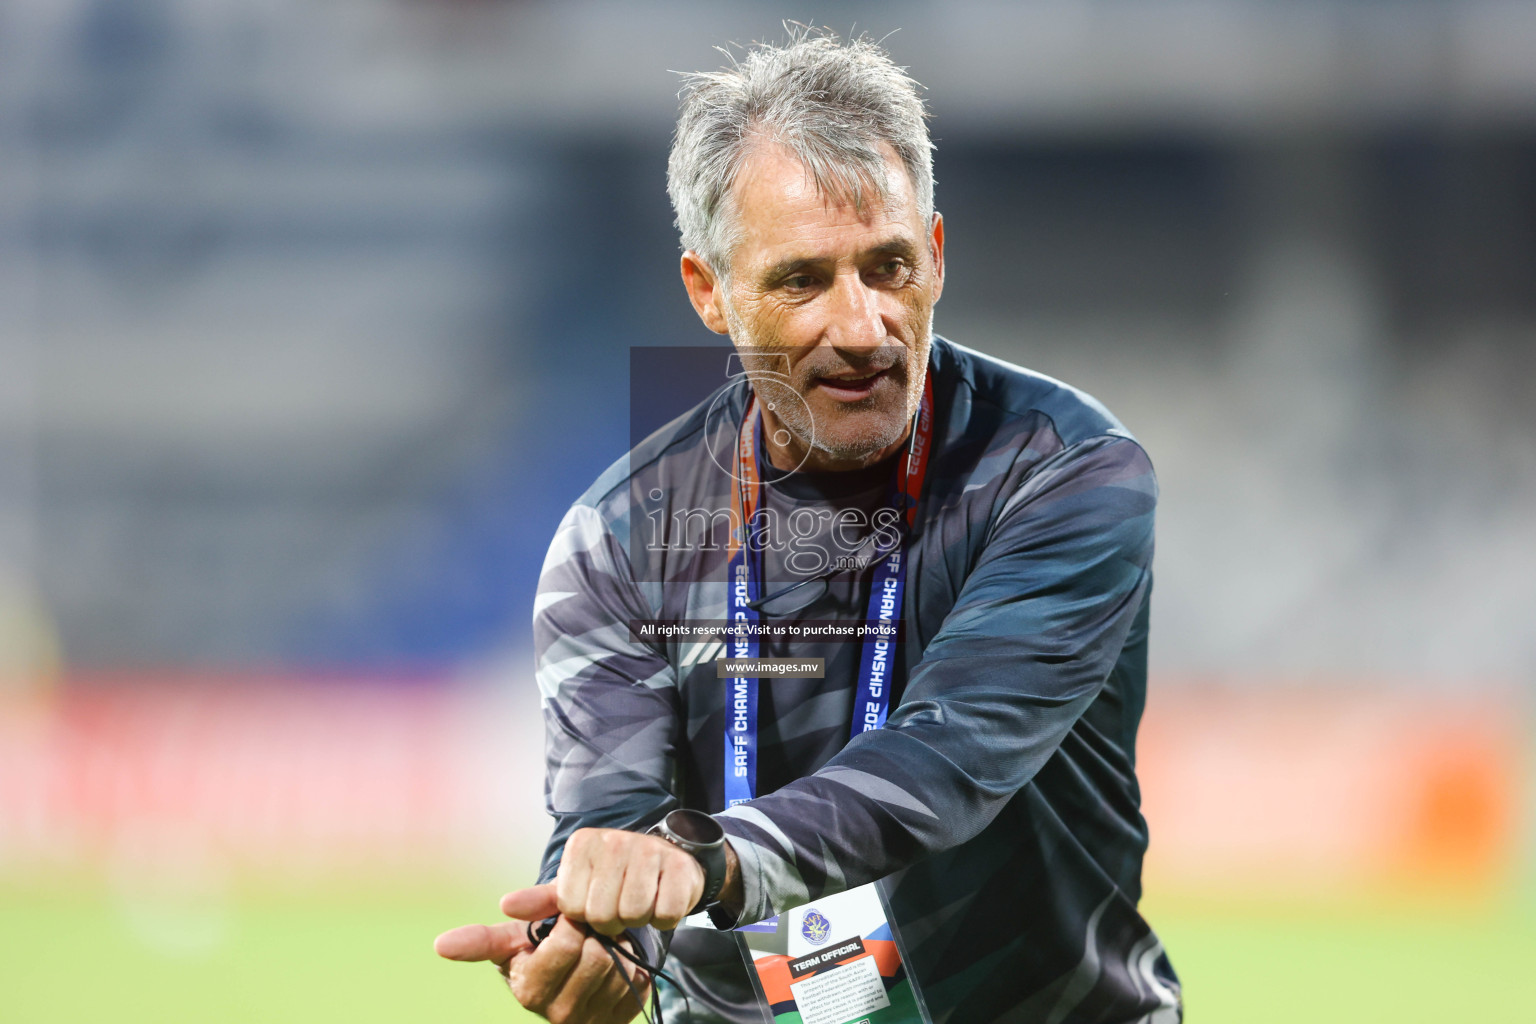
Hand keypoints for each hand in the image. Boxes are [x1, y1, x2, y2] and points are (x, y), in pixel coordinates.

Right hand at [434, 884, 651, 1023]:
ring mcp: (588, 1020)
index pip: (566, 945)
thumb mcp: (517, 934)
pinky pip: (636, 983)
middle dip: (596, 933)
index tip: (568, 918)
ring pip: (618, 969)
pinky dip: (631, 965)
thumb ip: (484, 937)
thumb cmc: (544, 944)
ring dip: (616, 947)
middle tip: (589, 930)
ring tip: (601, 945)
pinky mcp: (618, 1020)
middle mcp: (555, 1012)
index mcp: (527, 989)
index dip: (572, 924)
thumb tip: (440, 945)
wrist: (584, 962)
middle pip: (597, 956)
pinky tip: (618, 964)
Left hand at [553, 827, 704, 935]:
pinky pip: (666, 913)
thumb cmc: (612, 879)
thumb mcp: (573, 888)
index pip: (572, 907)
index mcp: (582, 844)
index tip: (595, 902)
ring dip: (639, 919)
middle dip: (613, 921)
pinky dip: (665, 918)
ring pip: (634, 914)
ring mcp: (649, 850)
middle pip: (603, 914)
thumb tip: (504, 906)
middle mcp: (614, 840)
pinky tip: (662, 900)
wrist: (667, 860)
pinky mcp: (680, 866)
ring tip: (640, 902)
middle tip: (620, 905)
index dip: (585, 916)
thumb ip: (538, 901)